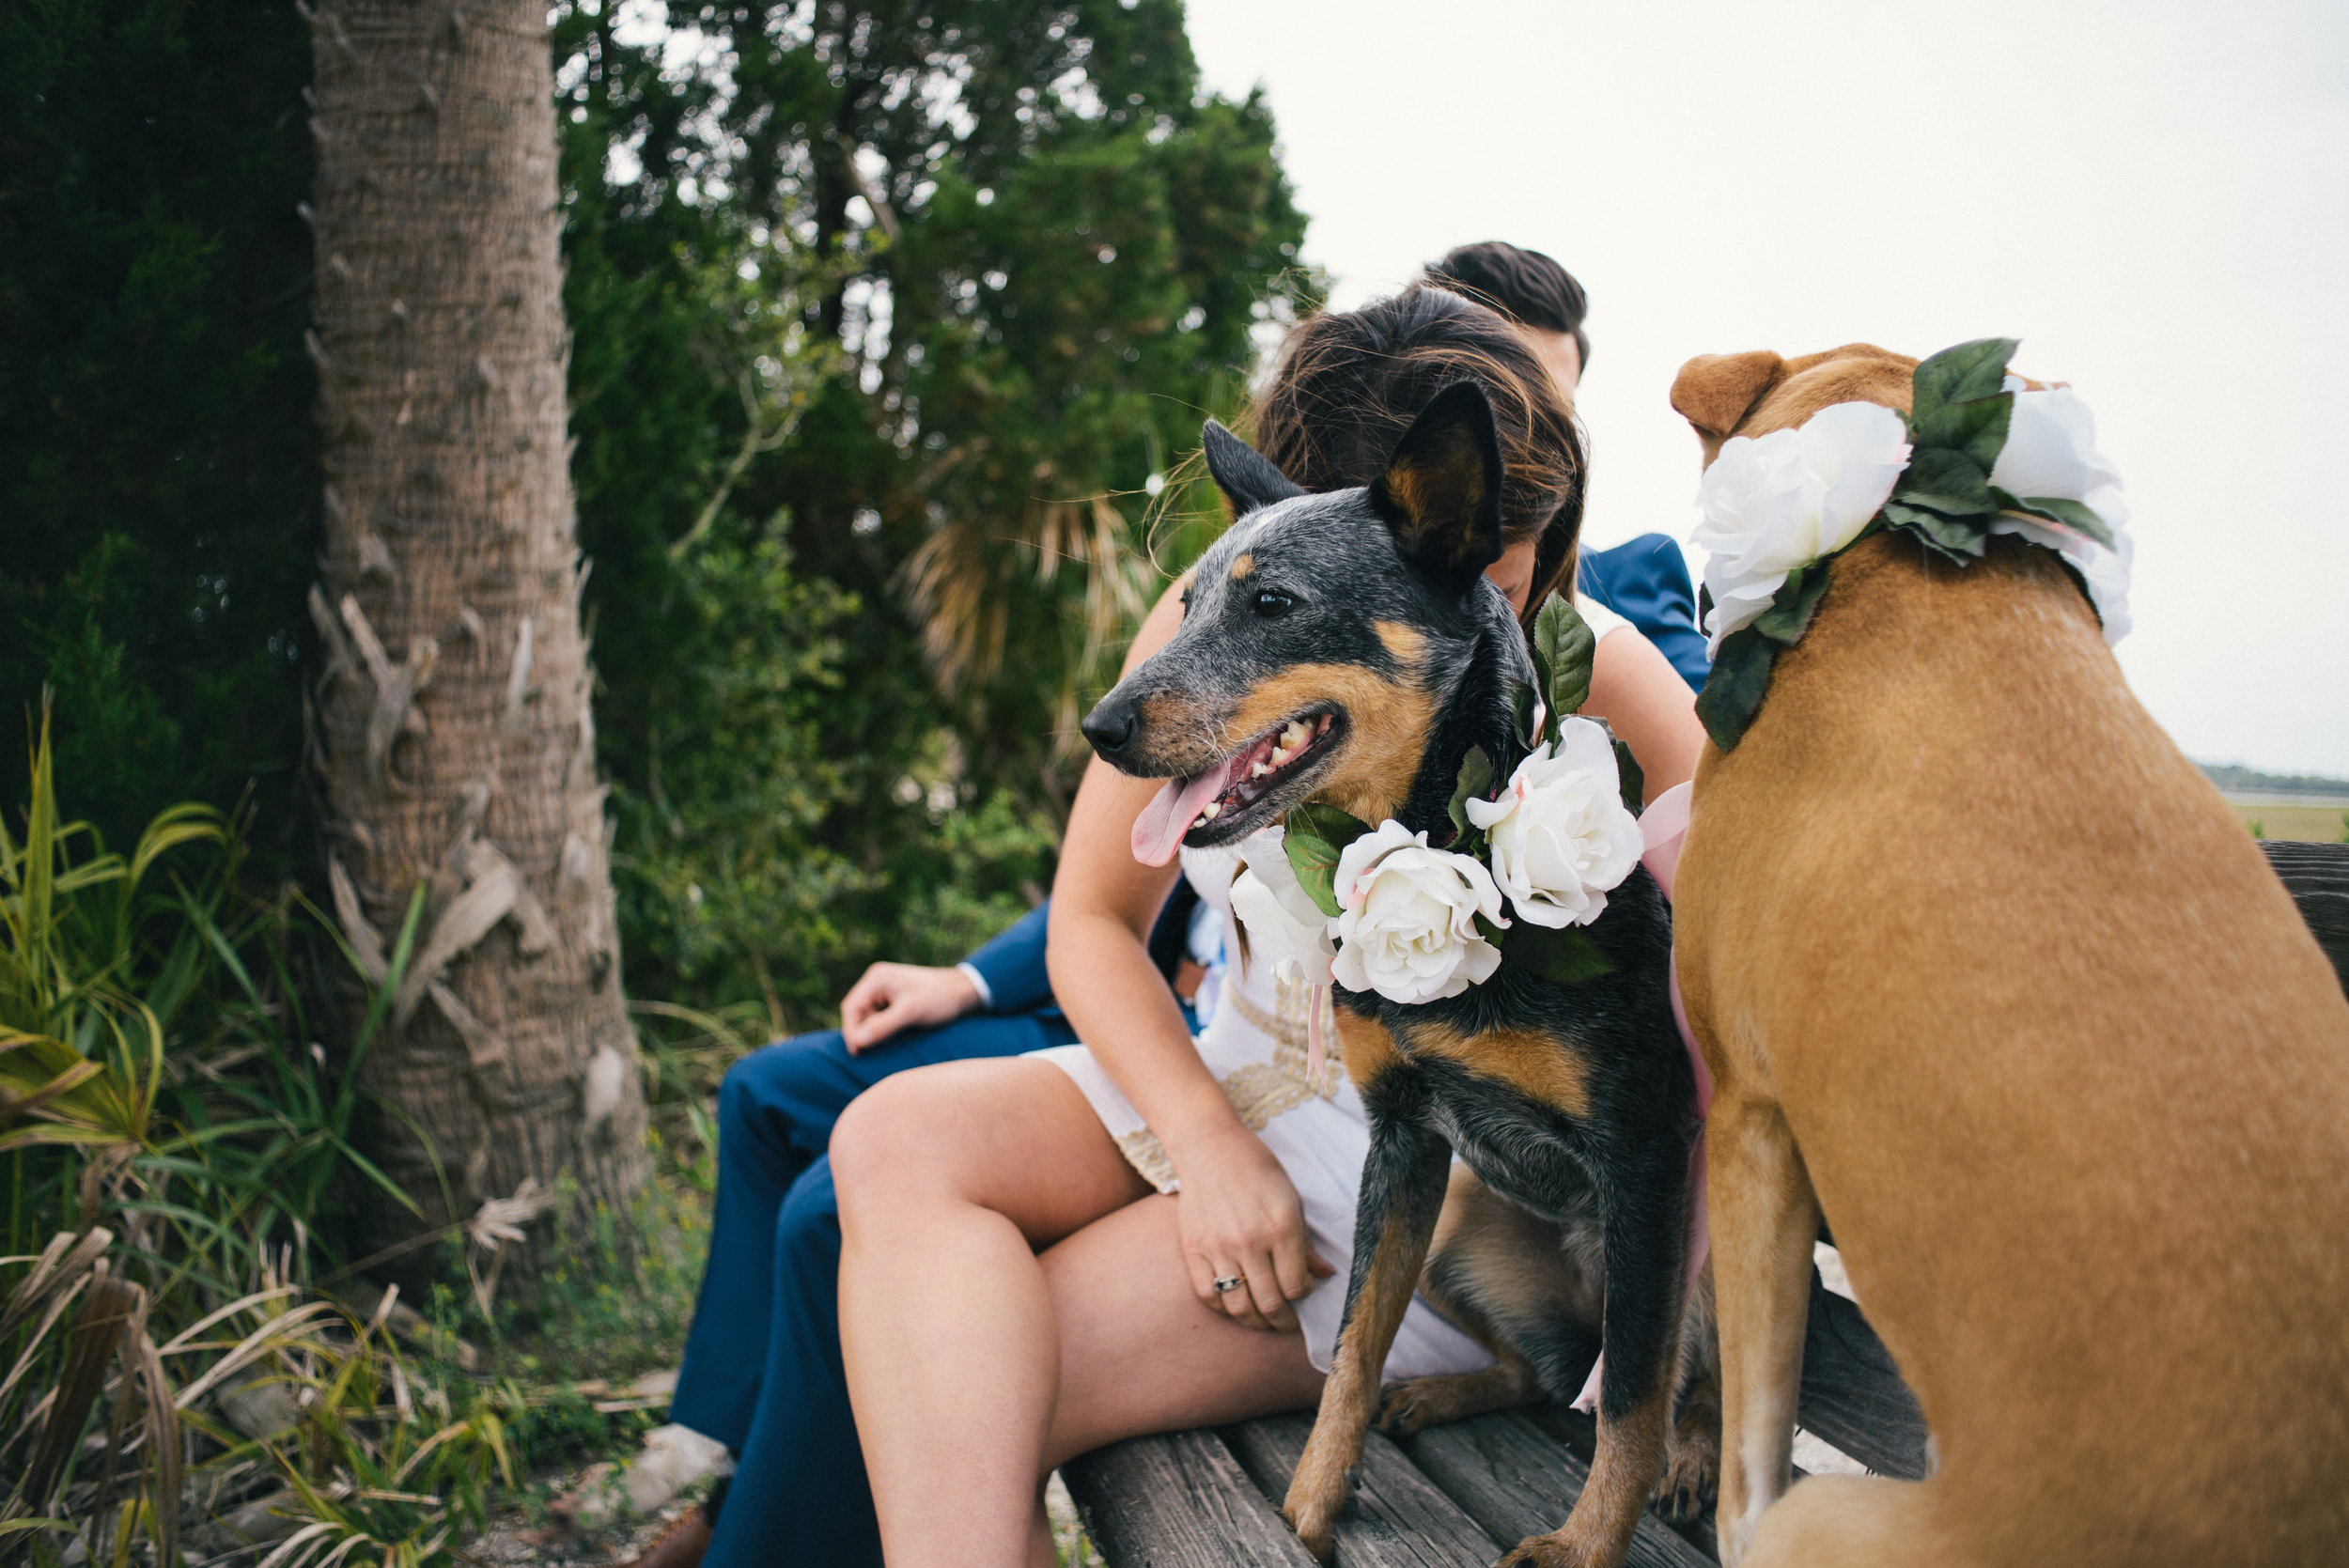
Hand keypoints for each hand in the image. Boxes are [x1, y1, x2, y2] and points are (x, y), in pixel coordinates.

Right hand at [839, 962, 980, 1052]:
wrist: (962, 991)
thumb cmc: (939, 998)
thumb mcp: (911, 1012)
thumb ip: (884, 1025)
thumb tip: (858, 1041)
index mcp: (877, 978)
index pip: (851, 1006)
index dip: (851, 1030)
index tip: (857, 1052)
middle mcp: (876, 982)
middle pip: (856, 1012)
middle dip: (859, 1033)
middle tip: (863, 1056)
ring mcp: (883, 991)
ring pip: (866, 1017)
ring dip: (869, 1033)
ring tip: (877, 1050)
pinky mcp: (892, 1000)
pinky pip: (877, 1018)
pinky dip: (878, 1031)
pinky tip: (885, 1042)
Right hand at [1172, 1124, 1335, 1332]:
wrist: (1210, 1147)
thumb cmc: (1257, 1169)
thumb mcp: (1291, 1200)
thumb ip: (1305, 1242)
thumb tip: (1324, 1274)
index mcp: (1281, 1228)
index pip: (1296, 1286)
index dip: (1303, 1295)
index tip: (1302, 1291)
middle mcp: (1250, 1242)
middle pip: (1270, 1303)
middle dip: (1283, 1321)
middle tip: (1286, 1322)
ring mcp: (1218, 1248)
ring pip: (1239, 1307)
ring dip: (1255, 1322)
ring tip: (1263, 1319)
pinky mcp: (1193, 1249)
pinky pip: (1208, 1294)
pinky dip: (1223, 1308)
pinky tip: (1234, 1303)